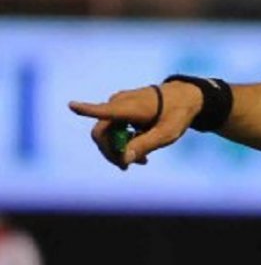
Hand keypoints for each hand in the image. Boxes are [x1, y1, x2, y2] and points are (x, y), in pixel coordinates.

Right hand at [69, 82, 202, 169]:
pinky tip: (140, 154)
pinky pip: (114, 129)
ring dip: (119, 149)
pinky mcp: (120, 109)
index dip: (87, 110)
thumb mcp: (166, 134)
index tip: (72, 105)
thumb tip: (125, 159)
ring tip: (142, 161)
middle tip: (126, 167)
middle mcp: (118, 103)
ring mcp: (117, 105)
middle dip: (111, 152)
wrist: (184, 97)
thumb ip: (145, 145)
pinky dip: (123, 142)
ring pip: (107, 133)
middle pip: (101, 133)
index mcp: (129, 107)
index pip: (105, 110)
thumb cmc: (176, 114)